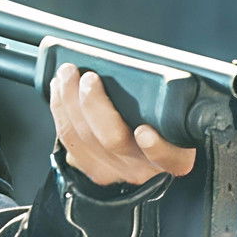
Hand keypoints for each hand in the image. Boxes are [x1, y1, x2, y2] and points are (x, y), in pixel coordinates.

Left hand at [48, 62, 195, 185]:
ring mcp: (113, 171)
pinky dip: (60, 110)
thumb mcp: (177, 114)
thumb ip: (166, 100)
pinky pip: (67, 140)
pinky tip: (59, 90)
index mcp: (174, 158)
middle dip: (94, 105)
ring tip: (67, 74)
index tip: (144, 131)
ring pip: (82, 139)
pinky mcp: (90, 167)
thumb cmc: (165, 123)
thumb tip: (142, 65)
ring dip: (69, 101)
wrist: (149, 152)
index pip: (169, 159)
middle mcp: (142, 168)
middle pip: (113, 141)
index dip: (155, 148)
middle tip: (89, 78)